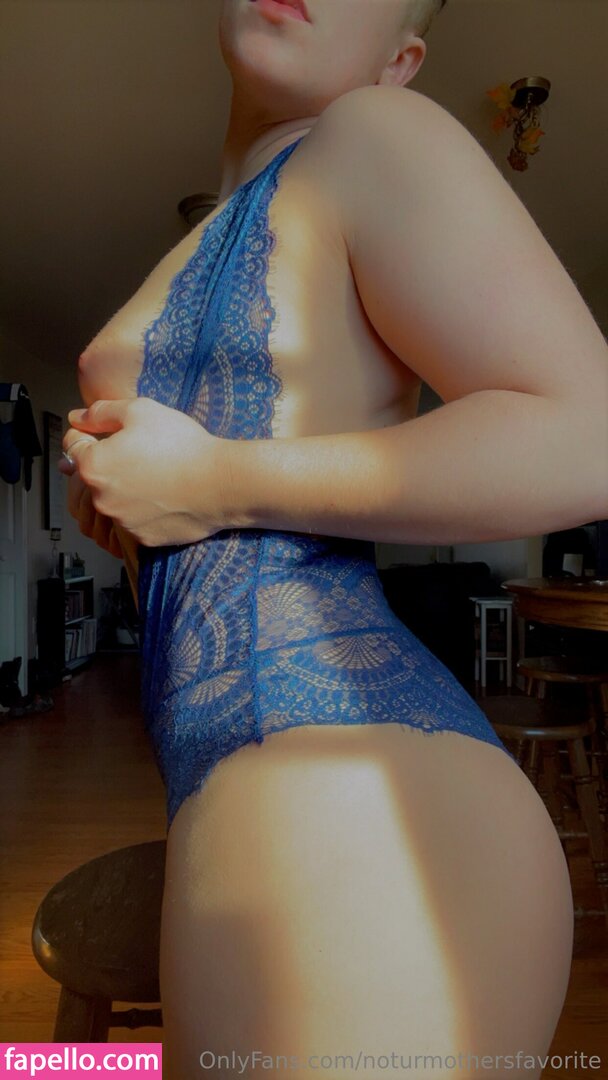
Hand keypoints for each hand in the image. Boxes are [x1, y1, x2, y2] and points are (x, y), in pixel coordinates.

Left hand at [61, 398, 228, 546]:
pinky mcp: (143, 539)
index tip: (110, 433)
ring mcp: (122, 523)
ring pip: (116, 500)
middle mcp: (101, 499)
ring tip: (159, 475)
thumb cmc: (181, 444)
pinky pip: (136, 520)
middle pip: (95, 476)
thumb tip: (77, 417)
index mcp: (93, 466)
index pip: (73, 446)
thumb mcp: (140, 410)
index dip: (89, 433)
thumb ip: (101, 412)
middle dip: (111, 463)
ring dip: (128, 488)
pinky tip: (167, 495)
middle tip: (143, 452)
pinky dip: (146, 510)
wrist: (221, 484)